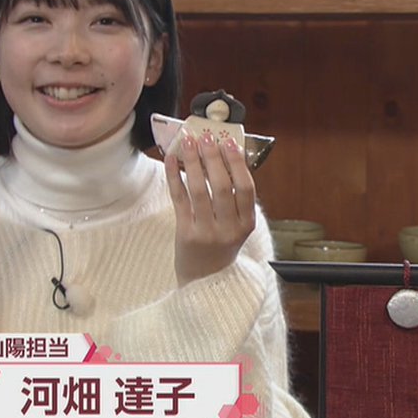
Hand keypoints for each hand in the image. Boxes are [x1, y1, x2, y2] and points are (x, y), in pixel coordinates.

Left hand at [165, 131, 255, 285]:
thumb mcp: (236, 225)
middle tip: (206, 137)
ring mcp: (206, 232)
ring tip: (188, 142)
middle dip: (213, 158)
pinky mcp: (185, 233)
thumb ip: (234, 198)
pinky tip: (172, 160)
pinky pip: (179, 199)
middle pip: (221, 187)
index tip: (230, 143)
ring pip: (199, 191)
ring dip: (193, 163)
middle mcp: (228, 229)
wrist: (204, 281)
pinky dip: (174, 177)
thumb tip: (224, 156)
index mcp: (246, 224)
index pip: (246, 189)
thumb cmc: (220, 246)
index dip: (238, 164)